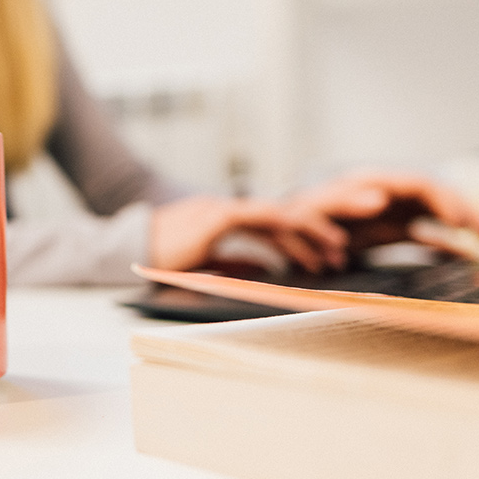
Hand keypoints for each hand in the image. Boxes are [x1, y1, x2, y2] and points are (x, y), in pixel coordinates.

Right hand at [150, 195, 349, 273]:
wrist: (128, 250)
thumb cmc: (162, 257)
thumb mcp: (207, 261)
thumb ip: (235, 262)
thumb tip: (265, 269)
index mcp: (228, 218)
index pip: (276, 222)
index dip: (306, 235)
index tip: (331, 251)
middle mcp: (231, 208)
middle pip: (286, 211)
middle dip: (322, 223)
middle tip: (349, 241)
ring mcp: (224, 210)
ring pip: (280, 215)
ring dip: (312, 231)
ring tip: (337, 249)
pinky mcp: (217, 217)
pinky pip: (259, 219)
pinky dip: (285, 229)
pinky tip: (305, 241)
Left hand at [286, 171, 478, 259]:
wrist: (281, 230)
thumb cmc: (292, 219)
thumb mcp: (311, 211)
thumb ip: (341, 204)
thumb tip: (379, 196)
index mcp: (372, 183)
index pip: (422, 184)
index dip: (446, 200)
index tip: (462, 221)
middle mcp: (388, 192)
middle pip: (440, 197)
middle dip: (473, 213)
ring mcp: (393, 208)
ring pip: (441, 213)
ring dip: (472, 224)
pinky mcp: (393, 226)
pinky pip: (430, 232)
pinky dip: (452, 242)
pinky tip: (473, 255)